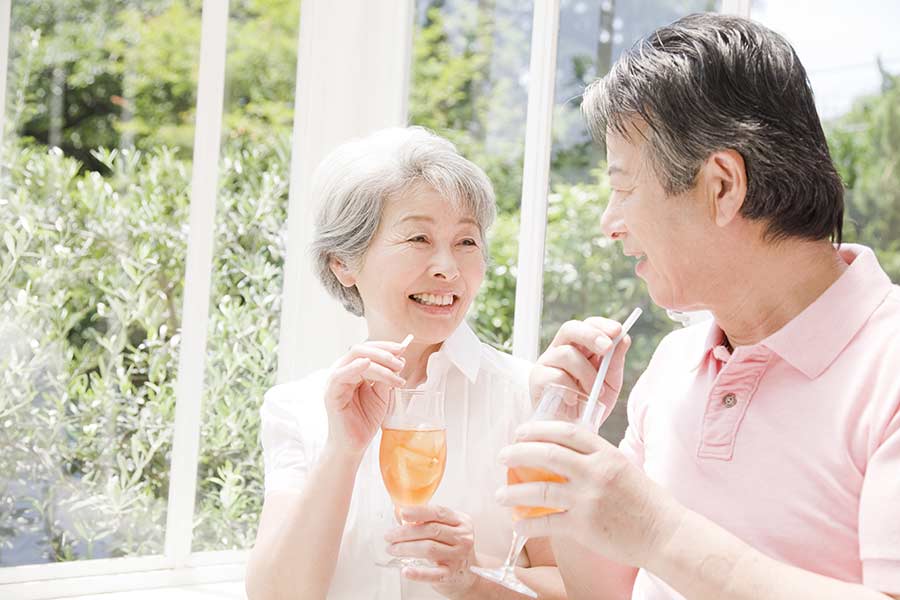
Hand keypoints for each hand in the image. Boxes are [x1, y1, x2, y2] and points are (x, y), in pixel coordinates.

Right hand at [324, 341, 406, 454]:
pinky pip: (341, 375)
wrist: (354, 444)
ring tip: (396, 373)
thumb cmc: (365, 420)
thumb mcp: (381, 395)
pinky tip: (366, 364)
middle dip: (384, 353)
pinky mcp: (332, 393)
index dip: (385, 347)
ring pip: (356, 359)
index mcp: (354, 370)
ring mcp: (336, 381)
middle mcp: (343, 372)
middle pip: (361, 350)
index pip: (368, 350)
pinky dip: (354, 367)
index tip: (403, 349)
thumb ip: (387, 377)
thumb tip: (400, 360)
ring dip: (379, 363)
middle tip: (400, 362)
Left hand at [386, 505, 477, 597]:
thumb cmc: (451, 546)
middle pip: (431, 530)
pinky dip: (418, 573)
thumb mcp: (447, 528)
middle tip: (390, 536)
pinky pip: (433, 573)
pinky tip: (406, 571)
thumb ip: (429, 521)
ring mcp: (458, 556)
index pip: (439, 512)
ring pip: (429, 549)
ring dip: (406, 548)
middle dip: (406, 532)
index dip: (419, 512)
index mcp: (461, 521)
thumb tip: (403, 517)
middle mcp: (462, 537)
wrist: (466, 572)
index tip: (402, 513)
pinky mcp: (451, 574)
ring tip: (392, 549)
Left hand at [495, 421, 685, 568]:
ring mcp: (588, 499)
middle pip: (547, 453)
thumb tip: (564, 453)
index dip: (538, 429)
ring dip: (514, 492)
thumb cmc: (646, 502)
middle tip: (503, 456)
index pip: (566, 431)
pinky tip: (517, 526)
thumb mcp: (623, 468)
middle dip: (518, 452)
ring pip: (540, 488)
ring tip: (499, 495)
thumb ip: (596, 459)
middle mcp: (595, 472)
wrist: (664, 534)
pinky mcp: (584, 526)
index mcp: (606, 453)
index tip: (521, 432)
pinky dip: (528, 524)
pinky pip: (547, 522)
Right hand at [530, 317, 631, 414]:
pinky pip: (555, 376)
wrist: (573, 433)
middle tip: (607, 348)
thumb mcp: (609, 384)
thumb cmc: (590, 406)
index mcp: (579, 348)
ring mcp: (546, 363)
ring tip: (594, 392)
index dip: (602, 325)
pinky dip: (570, 389)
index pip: (588, 325)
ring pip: (566, 353)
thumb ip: (614, 362)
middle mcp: (560, 350)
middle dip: (591, 335)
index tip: (618, 330)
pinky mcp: (536, 379)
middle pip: (570, 328)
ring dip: (586, 373)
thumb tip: (624, 338)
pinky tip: (573, 400)